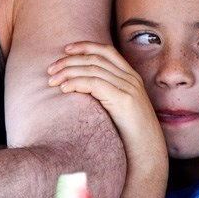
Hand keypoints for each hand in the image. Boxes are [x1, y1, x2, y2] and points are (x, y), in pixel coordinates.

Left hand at [48, 41, 167, 167]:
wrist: (148, 151)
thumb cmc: (129, 134)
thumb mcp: (118, 107)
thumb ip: (105, 93)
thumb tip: (79, 87)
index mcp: (131, 76)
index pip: (106, 50)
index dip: (85, 46)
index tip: (66, 50)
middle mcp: (130, 78)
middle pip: (95, 58)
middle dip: (69, 60)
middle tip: (50, 69)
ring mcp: (128, 87)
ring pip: (92, 69)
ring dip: (68, 72)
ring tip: (52, 81)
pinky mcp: (123, 99)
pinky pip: (94, 83)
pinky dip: (76, 83)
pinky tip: (64, 89)